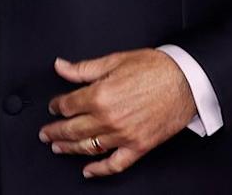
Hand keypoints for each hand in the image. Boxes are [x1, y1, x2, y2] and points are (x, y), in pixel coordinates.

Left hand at [38, 49, 195, 178]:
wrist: (186, 81)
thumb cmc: (154, 69)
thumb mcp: (114, 60)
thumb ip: (83, 68)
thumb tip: (61, 66)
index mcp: (100, 95)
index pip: (68, 105)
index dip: (57, 106)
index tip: (54, 106)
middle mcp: (109, 118)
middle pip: (72, 129)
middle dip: (55, 131)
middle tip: (45, 133)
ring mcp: (123, 135)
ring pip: (88, 146)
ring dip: (70, 148)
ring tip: (58, 148)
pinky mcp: (139, 147)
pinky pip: (115, 163)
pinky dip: (100, 169)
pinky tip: (89, 170)